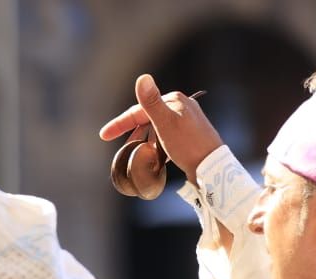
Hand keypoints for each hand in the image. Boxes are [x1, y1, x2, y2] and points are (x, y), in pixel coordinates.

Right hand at [99, 74, 222, 184]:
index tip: (104, 135)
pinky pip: (165, 136)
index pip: (140, 110)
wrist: (212, 165)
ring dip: (143, 140)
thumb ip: (151, 101)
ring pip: (155, 128)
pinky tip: (153, 155)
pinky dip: (155, 144)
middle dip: (131, 132)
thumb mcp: (165, 123)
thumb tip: (142, 77)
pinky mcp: (189, 134)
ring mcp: (186, 120)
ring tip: (134, 154)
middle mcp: (181, 106)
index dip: (120, 122)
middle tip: (119, 149)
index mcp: (174, 100)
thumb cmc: (189, 145)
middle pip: (147, 118)